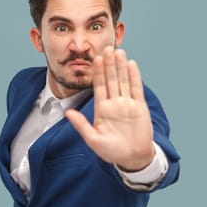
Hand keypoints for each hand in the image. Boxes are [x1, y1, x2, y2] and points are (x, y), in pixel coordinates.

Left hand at [65, 46, 154, 170]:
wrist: (132, 158)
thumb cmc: (111, 151)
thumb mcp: (93, 140)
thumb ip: (81, 126)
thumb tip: (67, 114)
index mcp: (102, 109)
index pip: (98, 86)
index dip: (97, 72)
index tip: (95, 58)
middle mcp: (114, 103)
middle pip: (110, 79)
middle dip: (108, 64)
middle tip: (107, 48)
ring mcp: (127, 103)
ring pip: (123, 80)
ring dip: (121, 66)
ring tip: (119, 51)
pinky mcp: (139, 106)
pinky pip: (136, 89)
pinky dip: (134, 76)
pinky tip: (131, 64)